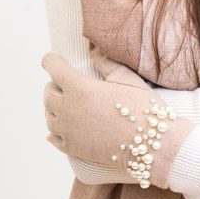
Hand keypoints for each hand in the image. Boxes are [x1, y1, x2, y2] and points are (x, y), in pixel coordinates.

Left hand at [42, 50, 195, 188]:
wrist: (152, 145)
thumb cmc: (143, 108)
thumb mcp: (127, 79)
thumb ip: (106, 63)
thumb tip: (93, 49)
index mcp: (80, 88)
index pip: (52, 66)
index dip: (52, 60)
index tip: (54, 59)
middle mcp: (68, 109)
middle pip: (47, 93)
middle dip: (54, 84)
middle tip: (63, 83)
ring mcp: (69, 131)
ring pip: (48, 116)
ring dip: (53, 108)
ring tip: (65, 105)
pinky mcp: (73, 148)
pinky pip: (54, 138)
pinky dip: (54, 132)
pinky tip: (58, 130)